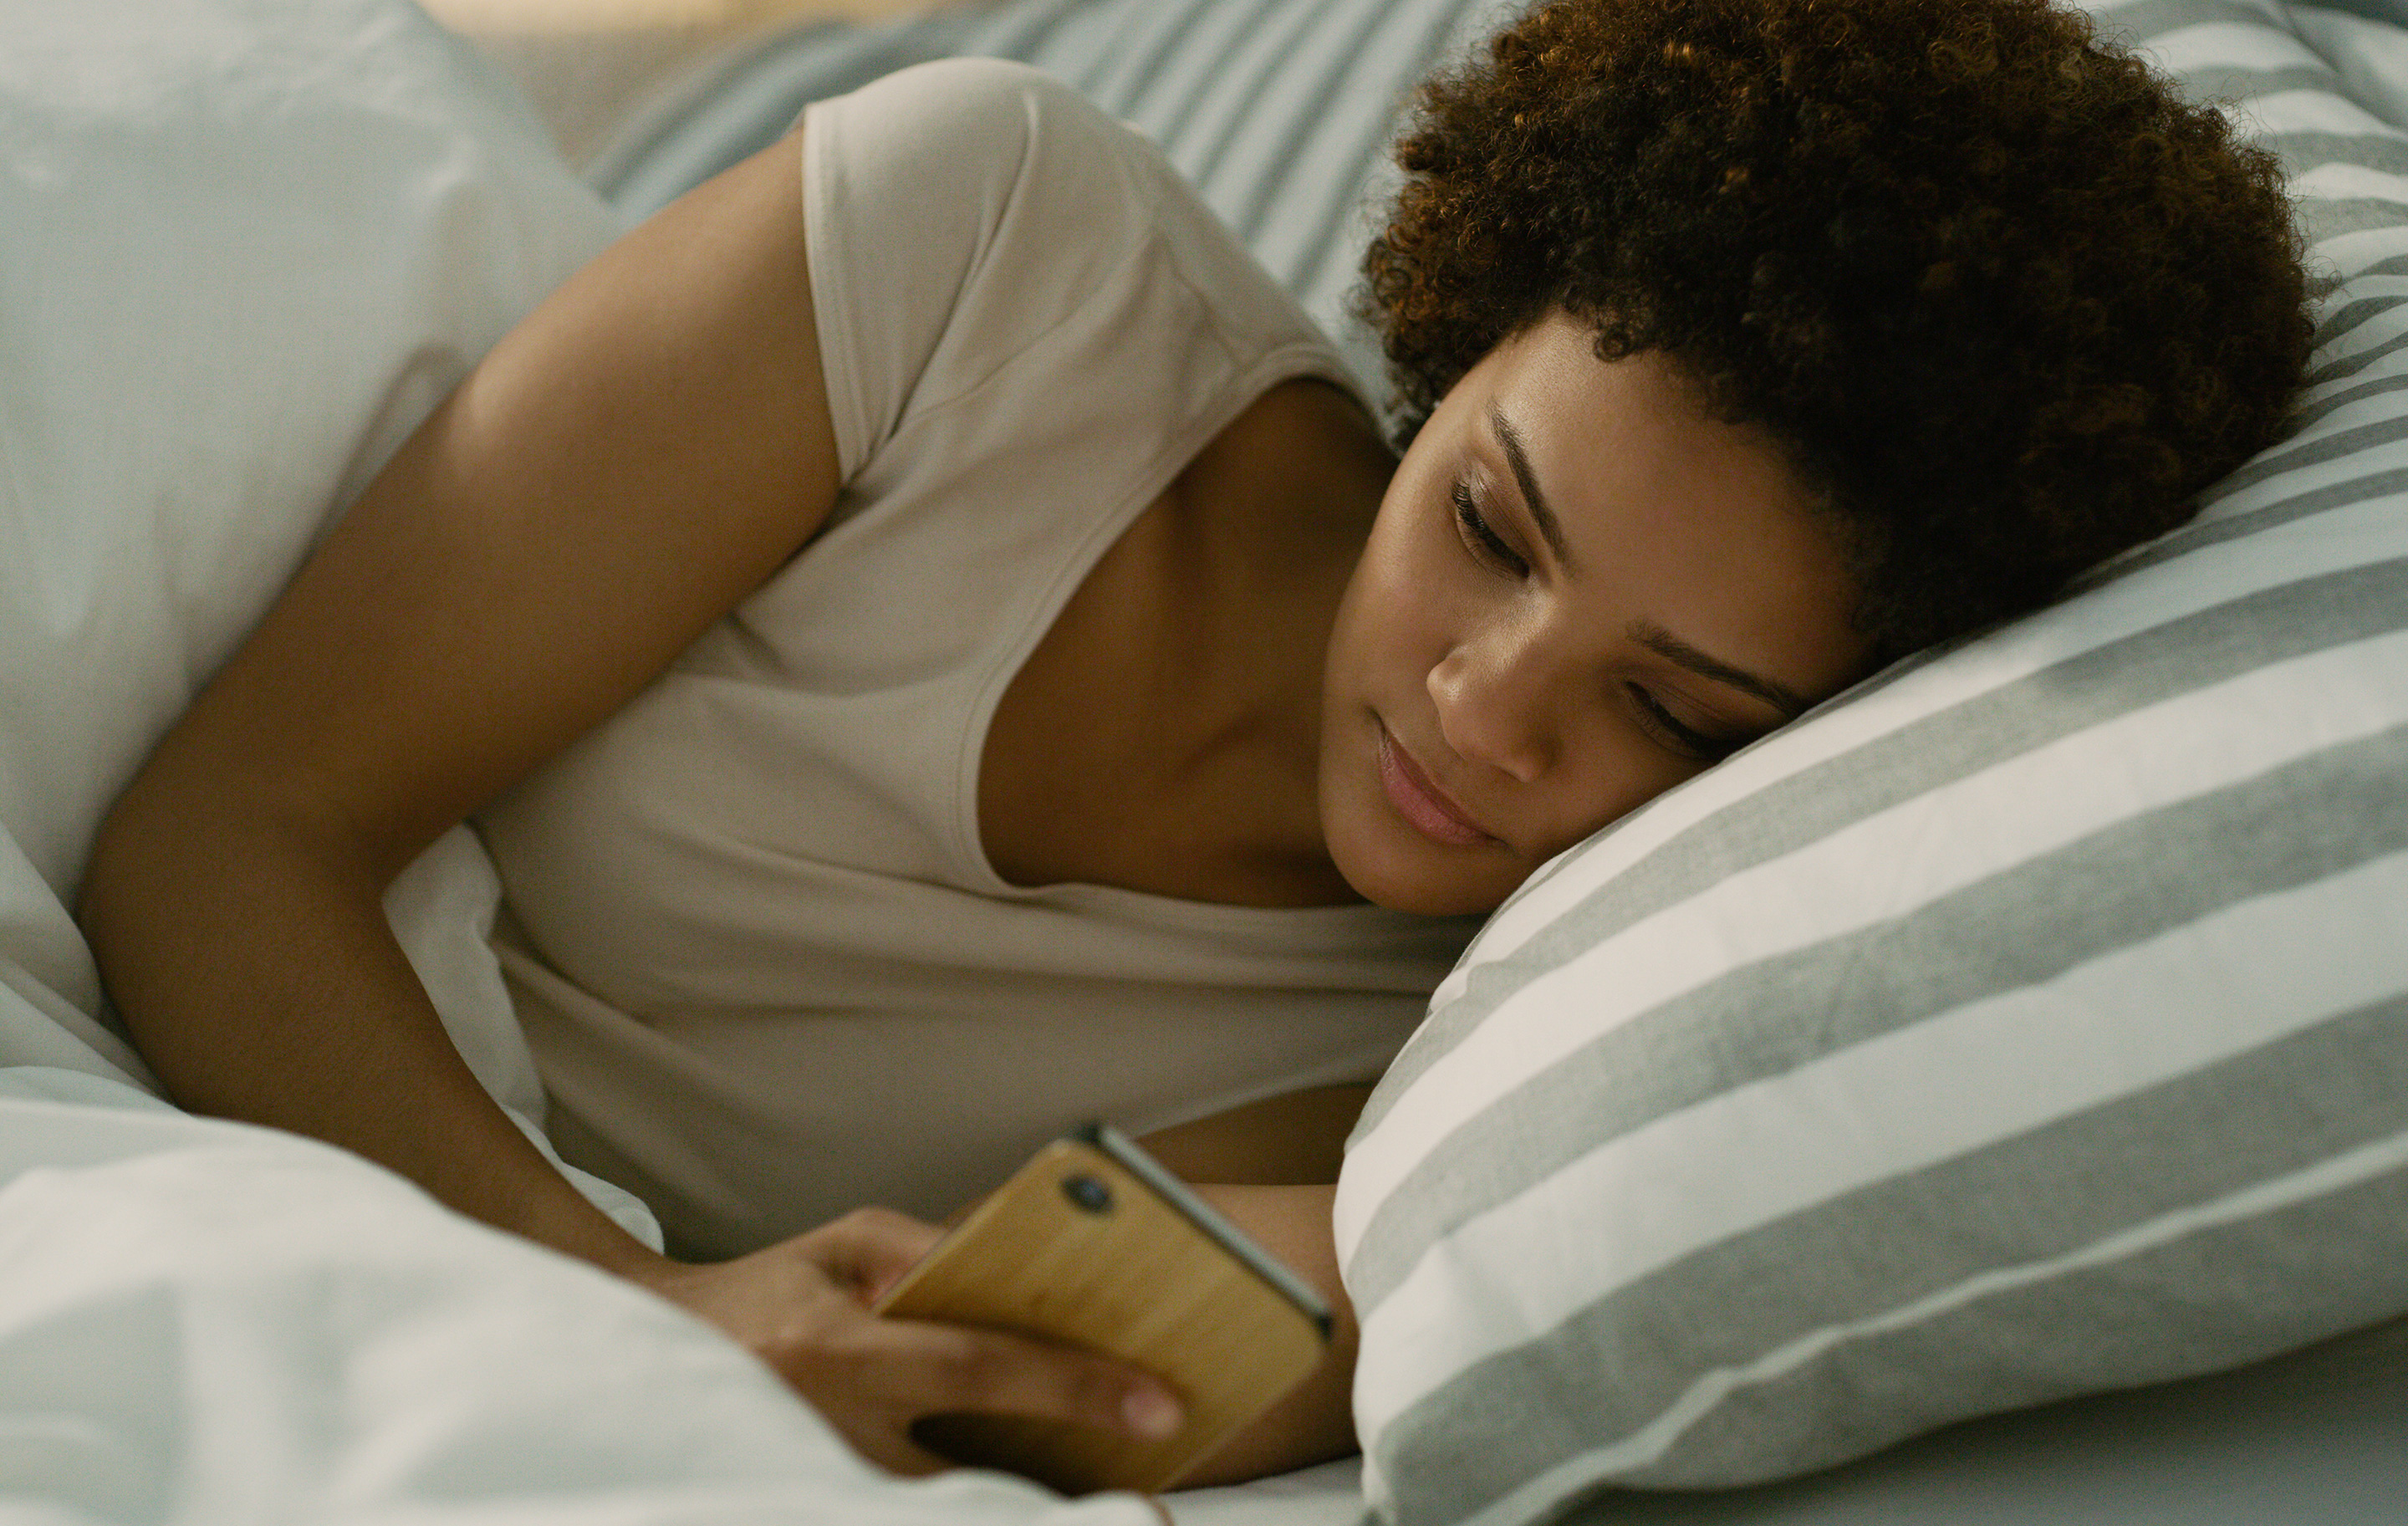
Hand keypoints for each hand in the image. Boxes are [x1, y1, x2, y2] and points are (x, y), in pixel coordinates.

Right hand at [631, 1207, 1186, 1475]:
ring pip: (953, 1516)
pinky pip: (920, 1518)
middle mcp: (835, 1430)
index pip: (981, 1370)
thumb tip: (1017, 1271)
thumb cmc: (772, 1287)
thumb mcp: (844, 1241)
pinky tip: (1042, 1505)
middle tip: (1160, 1504)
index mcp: (840, 1349)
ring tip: (1121, 1508)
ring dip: (1033, 1513)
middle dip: (1072, 1492)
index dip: (1076, 1388)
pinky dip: (983, 1514)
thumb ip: (929, 1250)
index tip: (1164, 1404)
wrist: (661, 1353)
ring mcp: (826, 1485)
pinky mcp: (822, 1507)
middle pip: (981, 1477)